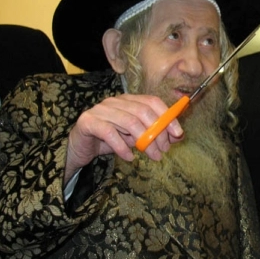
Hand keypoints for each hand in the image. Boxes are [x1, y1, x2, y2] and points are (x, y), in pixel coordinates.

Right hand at [64, 94, 183, 184]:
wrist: (81, 148)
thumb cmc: (111, 140)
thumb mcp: (136, 137)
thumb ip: (155, 133)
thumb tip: (178, 135)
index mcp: (129, 100)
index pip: (152, 101)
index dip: (167, 116)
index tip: (178, 133)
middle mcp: (115, 101)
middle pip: (143, 112)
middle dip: (157, 132)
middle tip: (164, 150)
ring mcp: (100, 109)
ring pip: (129, 122)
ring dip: (144, 142)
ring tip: (153, 156)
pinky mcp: (88, 121)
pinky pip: (109, 133)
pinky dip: (122, 147)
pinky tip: (129, 157)